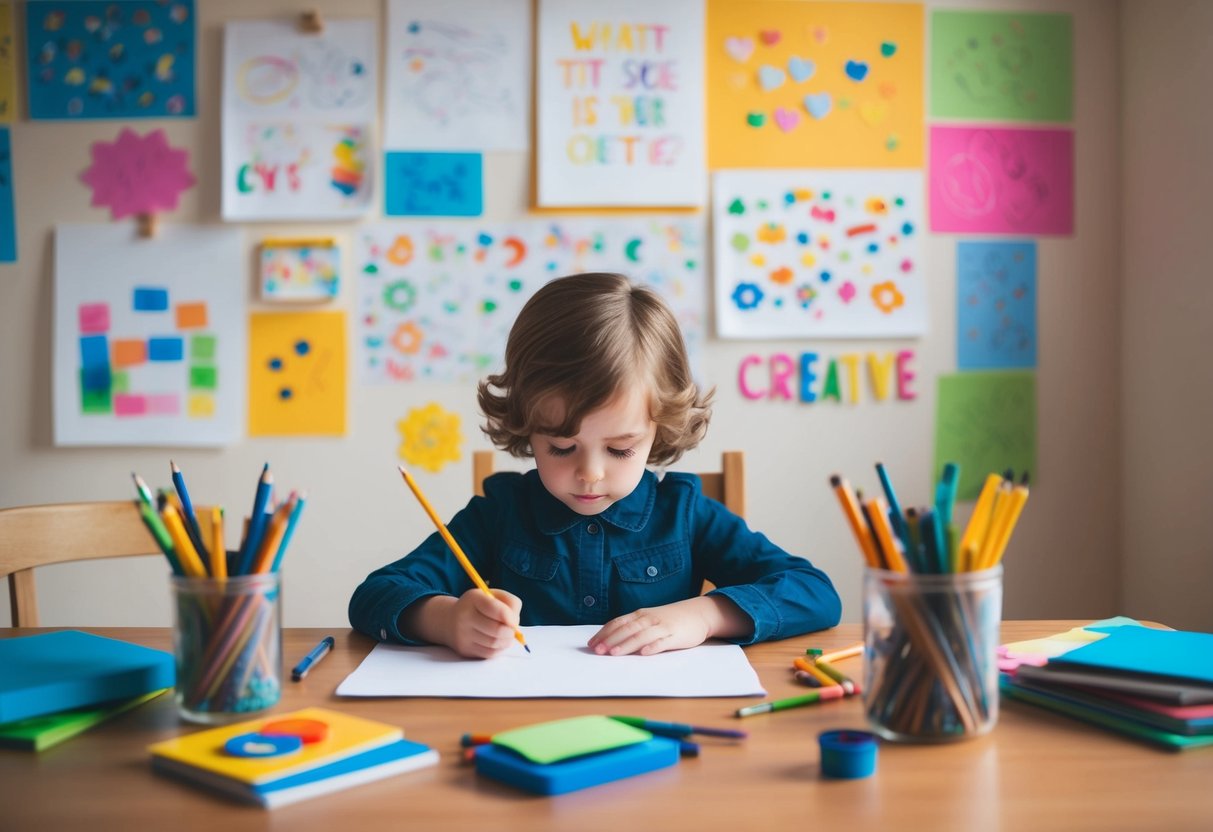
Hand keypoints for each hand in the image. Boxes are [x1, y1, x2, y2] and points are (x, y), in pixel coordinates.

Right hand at [448, 588, 522, 658]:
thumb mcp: (492, 595)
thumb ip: (509, 603)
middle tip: (512, 630)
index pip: (496, 609)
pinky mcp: (465, 649)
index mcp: (473, 598)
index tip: (514, 620)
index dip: (510, 617)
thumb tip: (515, 624)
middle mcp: (464, 616)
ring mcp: (463, 635)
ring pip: (494, 643)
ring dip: (507, 641)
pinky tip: (499, 642)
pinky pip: (489, 653)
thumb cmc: (479, 606)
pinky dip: (499, 649)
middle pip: (497, 630)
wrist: (450, 620)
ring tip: (507, 635)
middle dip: (511, 632)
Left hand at [588, 597, 724, 656]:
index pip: (618, 623)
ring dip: (626, 644)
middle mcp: (649, 619)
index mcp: (640, 615)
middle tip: (597, 651)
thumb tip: (612, 640)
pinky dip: (653, 647)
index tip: (591, 644)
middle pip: (626, 629)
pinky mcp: (675, 636)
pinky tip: (644, 653)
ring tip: (614, 653)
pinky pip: (663, 642)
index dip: (604, 633)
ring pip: (641, 635)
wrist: (698, 613)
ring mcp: (662, 627)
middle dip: (610, 640)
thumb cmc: (670, 619)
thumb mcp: (649, 619)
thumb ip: (633, 627)